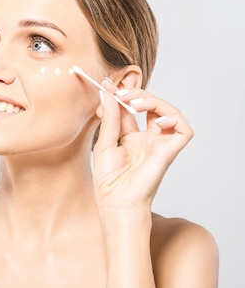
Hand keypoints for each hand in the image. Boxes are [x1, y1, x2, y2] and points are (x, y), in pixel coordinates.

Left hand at [92, 80, 193, 212]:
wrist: (116, 202)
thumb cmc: (109, 181)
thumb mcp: (104, 142)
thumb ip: (109, 118)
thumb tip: (107, 92)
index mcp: (131, 138)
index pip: (131, 110)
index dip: (121, 96)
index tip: (106, 85)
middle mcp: (148, 139)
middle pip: (151, 106)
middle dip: (137, 95)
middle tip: (120, 93)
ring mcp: (160, 144)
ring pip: (169, 112)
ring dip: (154, 101)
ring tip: (135, 103)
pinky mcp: (170, 151)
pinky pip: (183, 129)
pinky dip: (174, 119)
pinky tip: (156, 120)